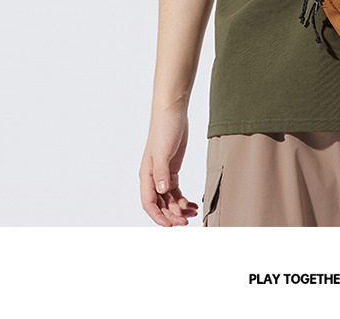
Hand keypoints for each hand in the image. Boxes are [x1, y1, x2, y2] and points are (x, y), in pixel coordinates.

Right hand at [139, 106, 196, 226]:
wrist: (173, 113)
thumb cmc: (164, 128)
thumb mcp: (163, 151)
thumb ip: (162, 172)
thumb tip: (162, 191)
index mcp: (146, 174)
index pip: (149, 203)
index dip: (158, 217)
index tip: (170, 225)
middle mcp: (153, 177)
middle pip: (160, 205)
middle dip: (172, 215)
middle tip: (186, 222)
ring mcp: (163, 174)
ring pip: (169, 200)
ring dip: (179, 209)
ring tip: (193, 214)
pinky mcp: (172, 169)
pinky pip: (176, 191)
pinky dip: (183, 199)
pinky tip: (192, 204)